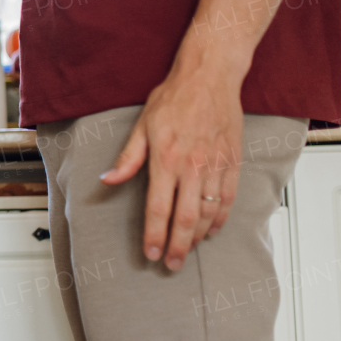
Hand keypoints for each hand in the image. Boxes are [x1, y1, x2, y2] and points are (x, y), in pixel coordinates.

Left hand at [100, 67, 242, 270]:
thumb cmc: (173, 98)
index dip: (154, 235)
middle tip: (171, 264)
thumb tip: (108, 181)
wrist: (210, 76)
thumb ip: (127, 158)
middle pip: (186, 219)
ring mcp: (216, 165)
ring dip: (198, 237)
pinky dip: (221, 219)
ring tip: (187, 250)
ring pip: (210, 213)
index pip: (159, 208)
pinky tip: (212, 230)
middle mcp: (193, 166)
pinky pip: (229, 198)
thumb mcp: (141, 126)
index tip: (150, 254)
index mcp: (166, 159)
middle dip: (178, 246)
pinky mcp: (232, 161)